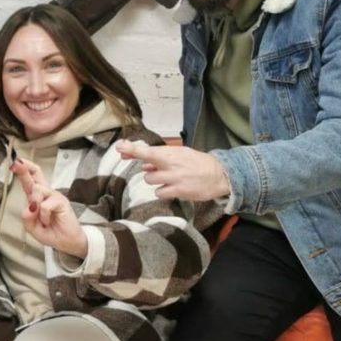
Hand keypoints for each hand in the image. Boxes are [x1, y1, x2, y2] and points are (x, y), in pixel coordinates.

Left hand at [11, 160, 86, 257]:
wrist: (67, 243)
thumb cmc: (51, 232)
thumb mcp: (32, 228)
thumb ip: (27, 218)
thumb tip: (29, 207)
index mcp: (37, 197)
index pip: (30, 180)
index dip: (23, 171)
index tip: (15, 163)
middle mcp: (45, 194)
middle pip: (36, 175)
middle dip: (25, 169)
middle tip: (17, 164)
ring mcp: (54, 196)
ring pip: (37, 190)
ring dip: (35, 206)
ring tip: (42, 219)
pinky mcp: (61, 201)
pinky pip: (45, 205)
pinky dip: (44, 216)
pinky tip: (48, 221)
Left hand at [115, 140, 230, 200]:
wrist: (220, 174)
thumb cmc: (197, 163)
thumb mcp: (180, 154)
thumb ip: (160, 158)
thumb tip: (143, 164)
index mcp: (172, 153)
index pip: (148, 151)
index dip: (132, 149)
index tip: (120, 147)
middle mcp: (172, 164)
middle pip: (146, 169)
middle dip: (148, 170)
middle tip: (157, 169)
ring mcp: (175, 178)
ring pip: (150, 180)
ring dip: (155, 180)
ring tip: (169, 179)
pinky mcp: (179, 191)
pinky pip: (159, 193)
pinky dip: (162, 191)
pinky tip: (173, 188)